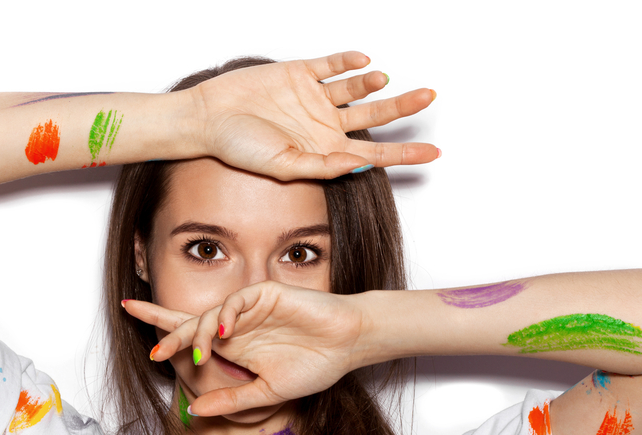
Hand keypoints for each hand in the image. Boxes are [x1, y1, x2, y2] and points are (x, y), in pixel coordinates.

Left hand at [124, 282, 367, 415]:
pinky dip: (226, 314)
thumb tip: (195, 411)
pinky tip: (225, 331)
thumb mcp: (267, 392)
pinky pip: (236, 301)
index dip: (168, 339)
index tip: (145, 349)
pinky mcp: (264, 294)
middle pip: (191, 324)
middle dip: (168, 333)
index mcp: (235, 348)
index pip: (193, 341)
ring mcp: (249, 310)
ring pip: (210, 315)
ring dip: (199, 336)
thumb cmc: (315, 367)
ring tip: (200, 356)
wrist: (347, 347)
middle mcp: (237, 327)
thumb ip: (232, 399)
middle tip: (154, 352)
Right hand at [189, 51, 438, 179]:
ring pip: (356, 88)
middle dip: (403, 108)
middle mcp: (324, 125)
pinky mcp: (299, 74)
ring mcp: (313, 98)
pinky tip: (362, 61)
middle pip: (375, 116)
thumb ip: (322, 166)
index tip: (434, 153)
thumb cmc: (239, 149)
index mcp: (324, 152)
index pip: (375, 153)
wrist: (208, 118)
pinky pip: (331, 65)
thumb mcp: (283, 166)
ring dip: (373, 83)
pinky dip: (348, 61)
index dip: (405, 153)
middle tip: (429, 96)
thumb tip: (359, 164)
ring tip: (383, 80)